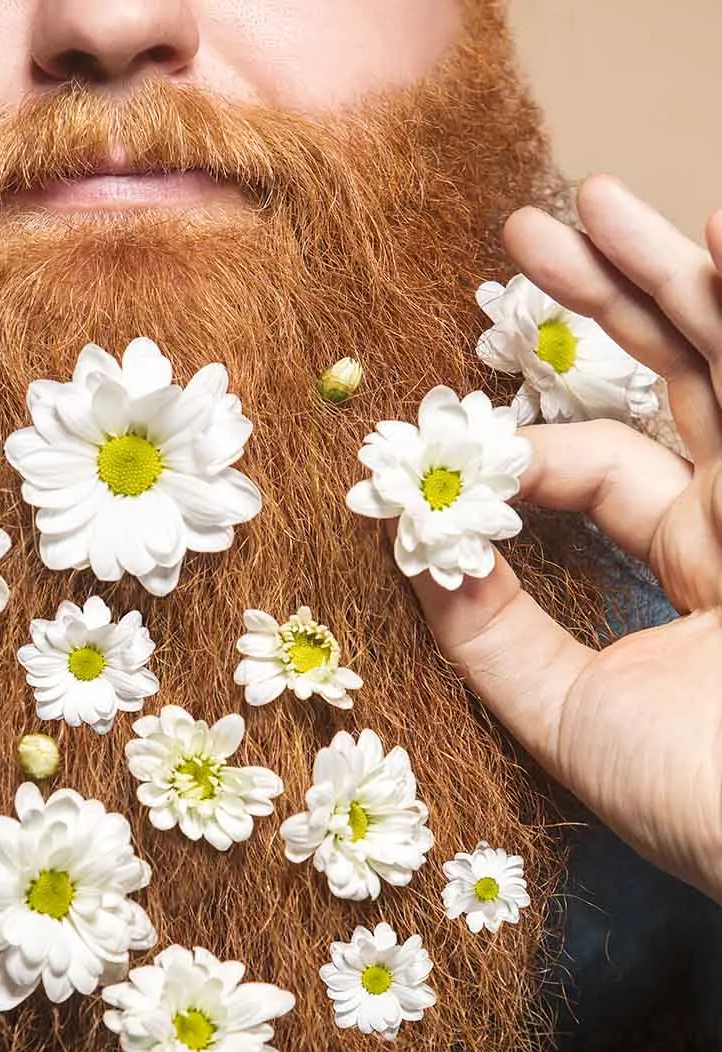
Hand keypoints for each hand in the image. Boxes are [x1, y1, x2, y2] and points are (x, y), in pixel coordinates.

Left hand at [413, 174, 721, 902]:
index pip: (596, 462)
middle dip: (604, 299)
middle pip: (681, 373)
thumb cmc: (698, 800)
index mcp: (694, 557)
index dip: (518, 444)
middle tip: (527, 229)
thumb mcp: (563, 711)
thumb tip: (413, 548)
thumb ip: (487, 631)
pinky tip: (717, 236)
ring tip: (599, 196)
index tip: (438, 444)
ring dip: (670, 271)